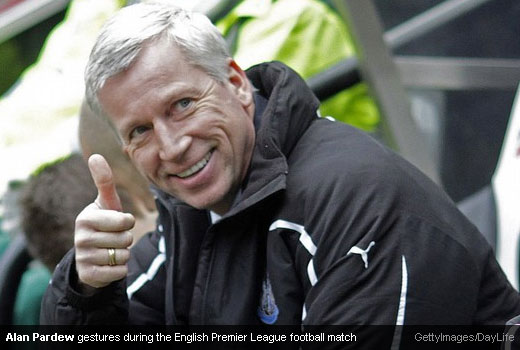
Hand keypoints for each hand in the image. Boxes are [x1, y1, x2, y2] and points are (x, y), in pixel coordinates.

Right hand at [74, 154, 134, 289]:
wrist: (91, 257)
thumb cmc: (104, 224)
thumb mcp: (106, 204)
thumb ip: (104, 181)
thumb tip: (95, 155)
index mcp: (85, 218)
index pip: (124, 221)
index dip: (127, 223)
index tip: (118, 222)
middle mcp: (80, 237)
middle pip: (126, 239)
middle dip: (126, 239)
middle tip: (113, 238)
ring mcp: (83, 257)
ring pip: (123, 256)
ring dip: (123, 254)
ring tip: (111, 250)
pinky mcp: (89, 275)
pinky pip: (119, 272)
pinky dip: (120, 269)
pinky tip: (109, 265)